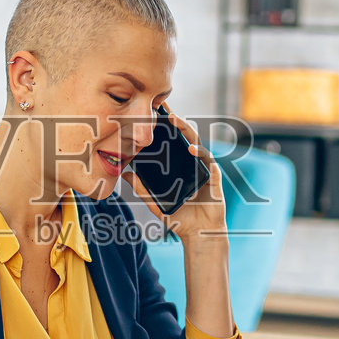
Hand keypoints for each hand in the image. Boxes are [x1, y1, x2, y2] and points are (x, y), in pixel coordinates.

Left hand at [123, 109, 226, 250]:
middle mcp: (191, 160)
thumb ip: (142, 188)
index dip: (161, 125)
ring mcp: (202, 165)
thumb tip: (125, 173)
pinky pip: (206, 158)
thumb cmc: (178, 216)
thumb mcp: (155, 201)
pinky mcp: (213, 174)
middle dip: (172, 118)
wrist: (198, 233)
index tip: (150, 110)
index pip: (169, 140)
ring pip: (194, 140)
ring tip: (173, 119)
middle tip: (160, 105)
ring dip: (184, 128)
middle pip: (181, 134)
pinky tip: (189, 148)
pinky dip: (198, 151)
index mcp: (178, 164)